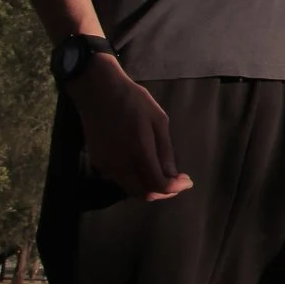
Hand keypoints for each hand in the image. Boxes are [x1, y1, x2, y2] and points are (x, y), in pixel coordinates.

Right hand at [68, 55, 192, 200]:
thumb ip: (165, 151)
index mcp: (137, 150)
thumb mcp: (158, 120)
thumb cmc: (132, 100)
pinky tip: (144, 166)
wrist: (97, 90)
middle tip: (176, 180)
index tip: (187, 181)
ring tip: (163, 173)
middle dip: (163, 192)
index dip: (175, 188)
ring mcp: (105, 164)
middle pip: (143, 193)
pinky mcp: (98, 161)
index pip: (157, 184)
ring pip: (130, 188)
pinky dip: (136, 180)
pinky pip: (120, 179)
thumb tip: (173, 176)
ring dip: (149, 187)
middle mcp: (119, 162)